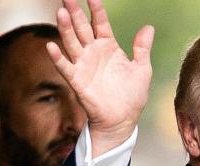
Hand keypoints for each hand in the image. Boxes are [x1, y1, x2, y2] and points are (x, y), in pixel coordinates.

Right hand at [48, 0, 153, 156]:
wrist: (123, 121)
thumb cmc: (132, 96)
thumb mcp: (142, 69)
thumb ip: (142, 48)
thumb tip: (148, 27)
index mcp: (108, 47)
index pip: (100, 22)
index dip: (97, 9)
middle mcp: (93, 53)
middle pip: (82, 28)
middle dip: (75, 12)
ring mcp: (84, 66)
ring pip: (72, 43)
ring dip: (65, 28)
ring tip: (60, 13)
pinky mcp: (77, 81)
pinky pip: (65, 67)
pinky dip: (57, 58)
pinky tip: (51, 45)